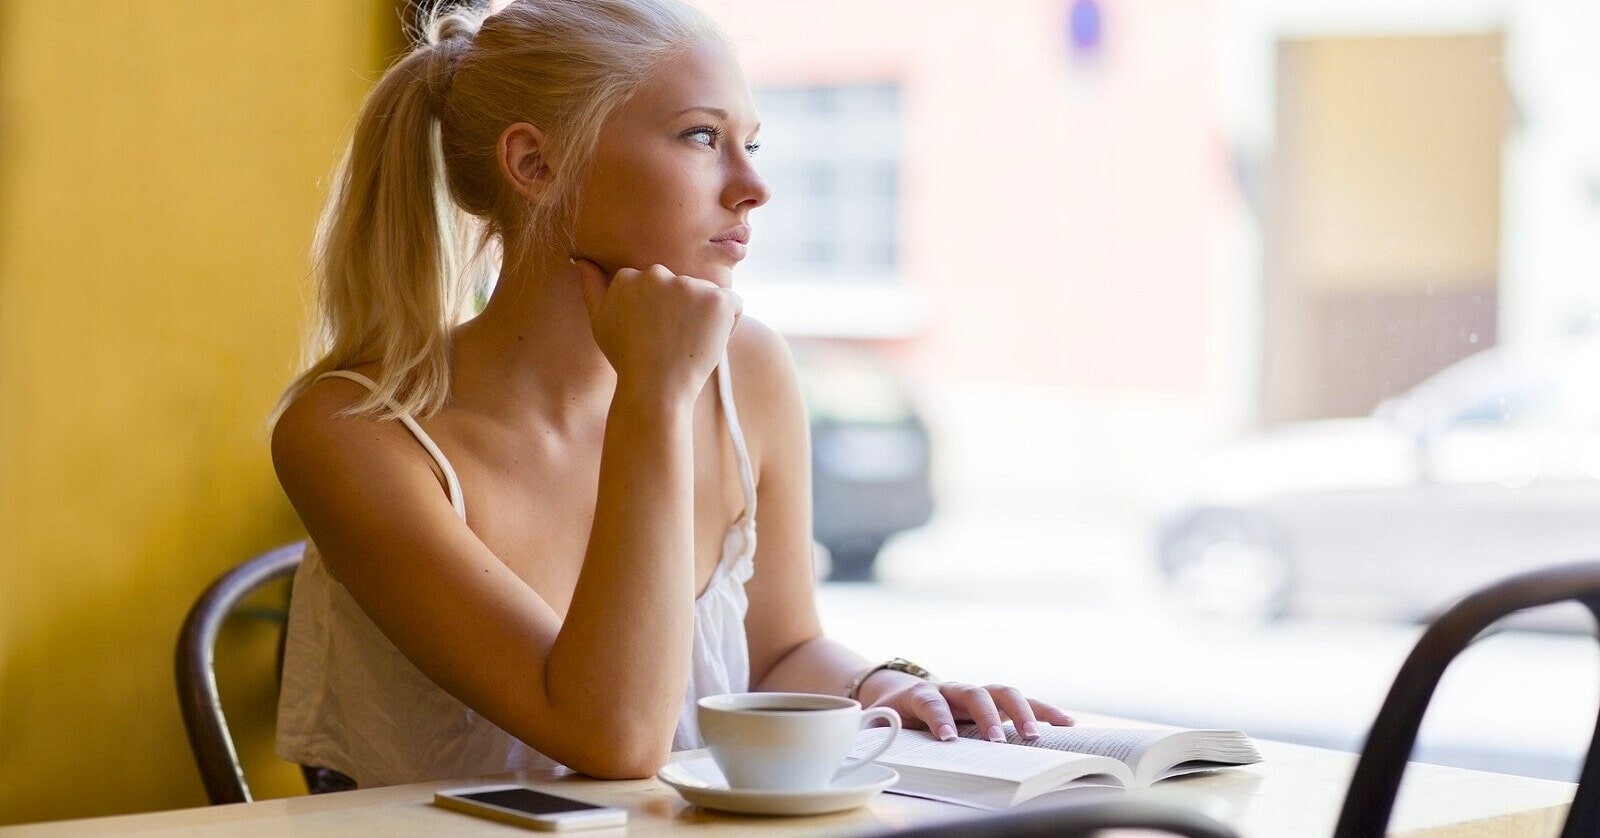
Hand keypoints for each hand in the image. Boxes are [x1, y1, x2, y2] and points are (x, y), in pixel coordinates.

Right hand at [572, 258, 741, 398]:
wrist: (654, 389)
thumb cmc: (627, 359)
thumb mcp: (600, 321)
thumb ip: (592, 287)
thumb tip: (580, 260)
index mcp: (629, 276)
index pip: (659, 287)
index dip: (662, 313)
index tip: (655, 337)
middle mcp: (658, 273)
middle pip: (684, 288)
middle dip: (684, 311)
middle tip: (672, 343)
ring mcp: (689, 285)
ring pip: (708, 296)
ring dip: (706, 317)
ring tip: (689, 345)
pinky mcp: (716, 299)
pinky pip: (734, 304)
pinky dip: (729, 324)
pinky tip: (711, 342)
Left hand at [869, 678, 1075, 742]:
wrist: (900, 691)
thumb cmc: (892, 714)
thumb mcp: (880, 725)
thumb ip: (880, 735)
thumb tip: (875, 752)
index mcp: (920, 695)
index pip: (931, 702)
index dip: (939, 718)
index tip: (947, 738)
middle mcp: (952, 689)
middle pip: (973, 692)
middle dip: (986, 715)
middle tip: (996, 741)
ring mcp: (976, 693)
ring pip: (1002, 693)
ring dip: (1021, 712)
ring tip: (1038, 736)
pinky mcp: (994, 702)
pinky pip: (1023, 702)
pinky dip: (1044, 712)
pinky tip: (1066, 726)